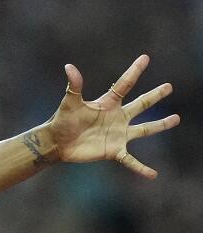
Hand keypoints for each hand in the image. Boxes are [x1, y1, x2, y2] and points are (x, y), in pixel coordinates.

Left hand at [49, 55, 179, 178]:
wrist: (57, 142)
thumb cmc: (62, 120)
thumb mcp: (70, 103)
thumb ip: (74, 86)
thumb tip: (69, 66)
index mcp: (108, 103)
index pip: (124, 84)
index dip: (134, 71)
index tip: (145, 58)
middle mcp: (117, 117)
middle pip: (141, 104)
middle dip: (154, 96)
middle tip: (169, 87)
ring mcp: (118, 134)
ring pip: (144, 129)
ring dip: (160, 125)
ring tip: (176, 119)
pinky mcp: (114, 151)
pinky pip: (131, 160)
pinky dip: (141, 168)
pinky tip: (153, 174)